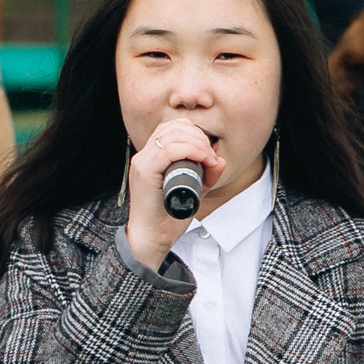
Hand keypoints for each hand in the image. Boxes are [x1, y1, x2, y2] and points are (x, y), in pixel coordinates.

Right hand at [126, 120, 223, 268]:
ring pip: (171, 134)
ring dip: (197, 143)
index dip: (196, 134)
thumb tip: (221, 160)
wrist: (153, 237)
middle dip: (199, 137)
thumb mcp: (195, 190)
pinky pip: (167, 151)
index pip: (174, 128)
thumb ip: (207, 176)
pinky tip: (202, 159)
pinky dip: (189, 151)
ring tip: (208, 160)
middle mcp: (145, 155)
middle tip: (211, 157)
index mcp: (153, 157)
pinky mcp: (144, 172)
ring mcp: (143, 162)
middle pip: (174, 127)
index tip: (210, 152)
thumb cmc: (169, 216)